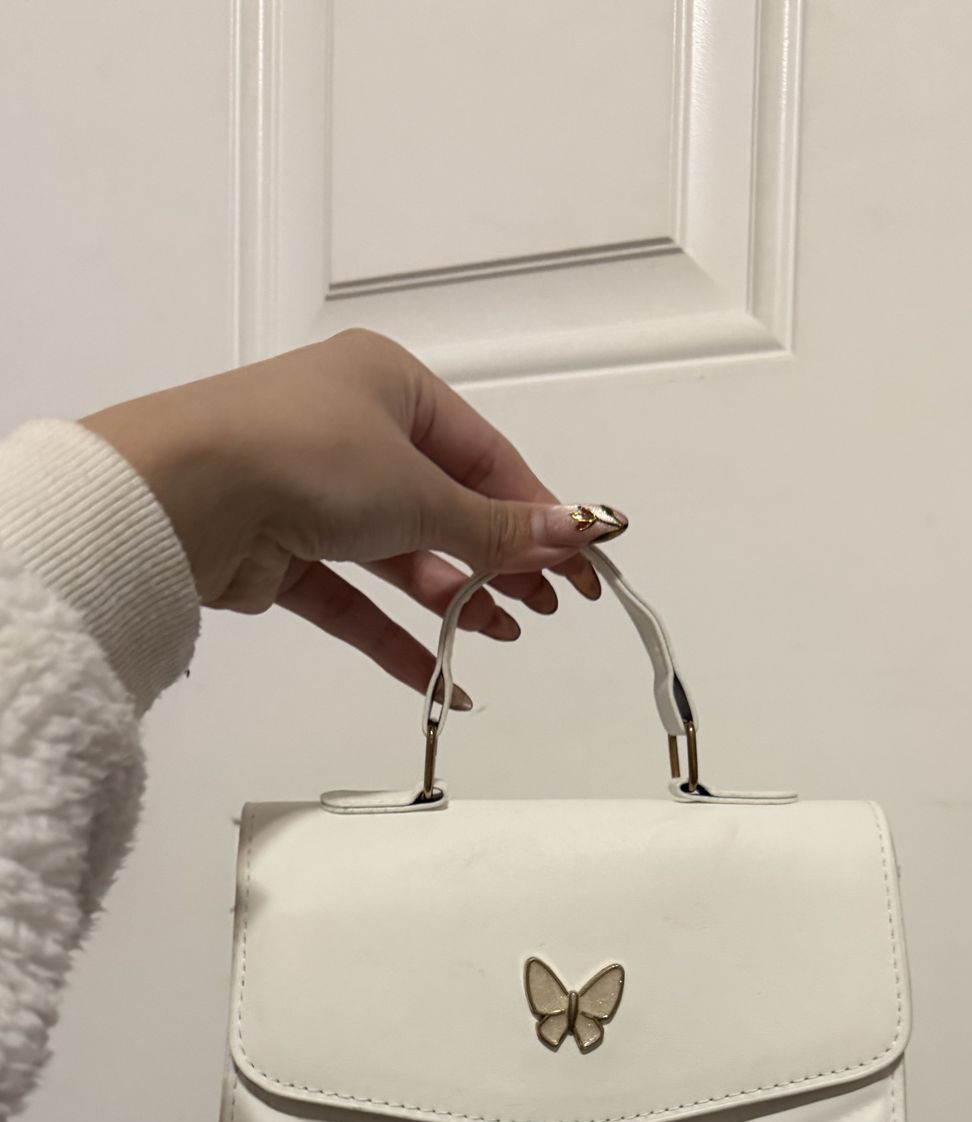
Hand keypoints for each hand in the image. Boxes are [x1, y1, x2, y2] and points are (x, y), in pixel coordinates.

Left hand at [83, 330, 627, 707]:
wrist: (182, 495)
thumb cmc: (304, 455)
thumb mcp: (421, 492)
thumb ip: (498, 529)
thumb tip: (575, 535)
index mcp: (389, 384)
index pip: (483, 455)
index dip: (535, 513)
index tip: (579, 565)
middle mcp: (351, 430)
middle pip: (444, 506)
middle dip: (496, 561)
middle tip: (545, 608)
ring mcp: (312, 493)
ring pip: (400, 555)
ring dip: (453, 599)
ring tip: (500, 635)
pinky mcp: (282, 553)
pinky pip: (354, 599)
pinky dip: (396, 637)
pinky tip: (443, 677)